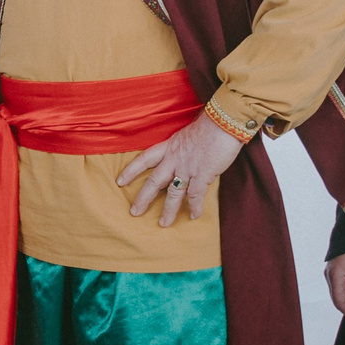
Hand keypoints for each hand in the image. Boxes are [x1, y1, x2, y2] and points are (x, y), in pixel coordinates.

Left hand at [118, 113, 243, 228]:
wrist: (224, 121)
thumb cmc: (210, 125)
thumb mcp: (188, 134)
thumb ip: (182, 147)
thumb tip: (183, 156)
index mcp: (169, 146)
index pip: (144, 159)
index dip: (131, 171)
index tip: (119, 181)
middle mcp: (174, 159)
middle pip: (153, 181)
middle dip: (143, 198)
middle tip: (134, 212)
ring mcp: (188, 168)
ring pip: (173, 193)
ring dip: (168, 210)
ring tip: (163, 223)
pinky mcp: (203, 174)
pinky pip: (195, 196)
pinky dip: (195, 207)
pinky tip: (194, 216)